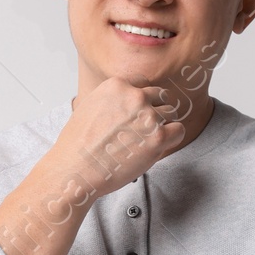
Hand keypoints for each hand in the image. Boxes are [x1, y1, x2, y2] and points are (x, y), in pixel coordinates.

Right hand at [51, 76, 185, 200]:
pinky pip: (178, 130)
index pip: (142, 85)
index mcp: (117, 85)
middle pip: (160, 96)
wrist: (75, 169)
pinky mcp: (158, 137)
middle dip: (155, 111)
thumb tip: (122, 106)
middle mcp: (134, 96)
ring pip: (170, 113)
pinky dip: (172, 138)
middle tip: (143, 130)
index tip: (136, 115)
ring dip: (162, 126)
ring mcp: (148, 116)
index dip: (141, 102)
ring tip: (145, 142)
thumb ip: (110, 101)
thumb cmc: (77, 146)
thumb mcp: (88, 108)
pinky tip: (157, 147)